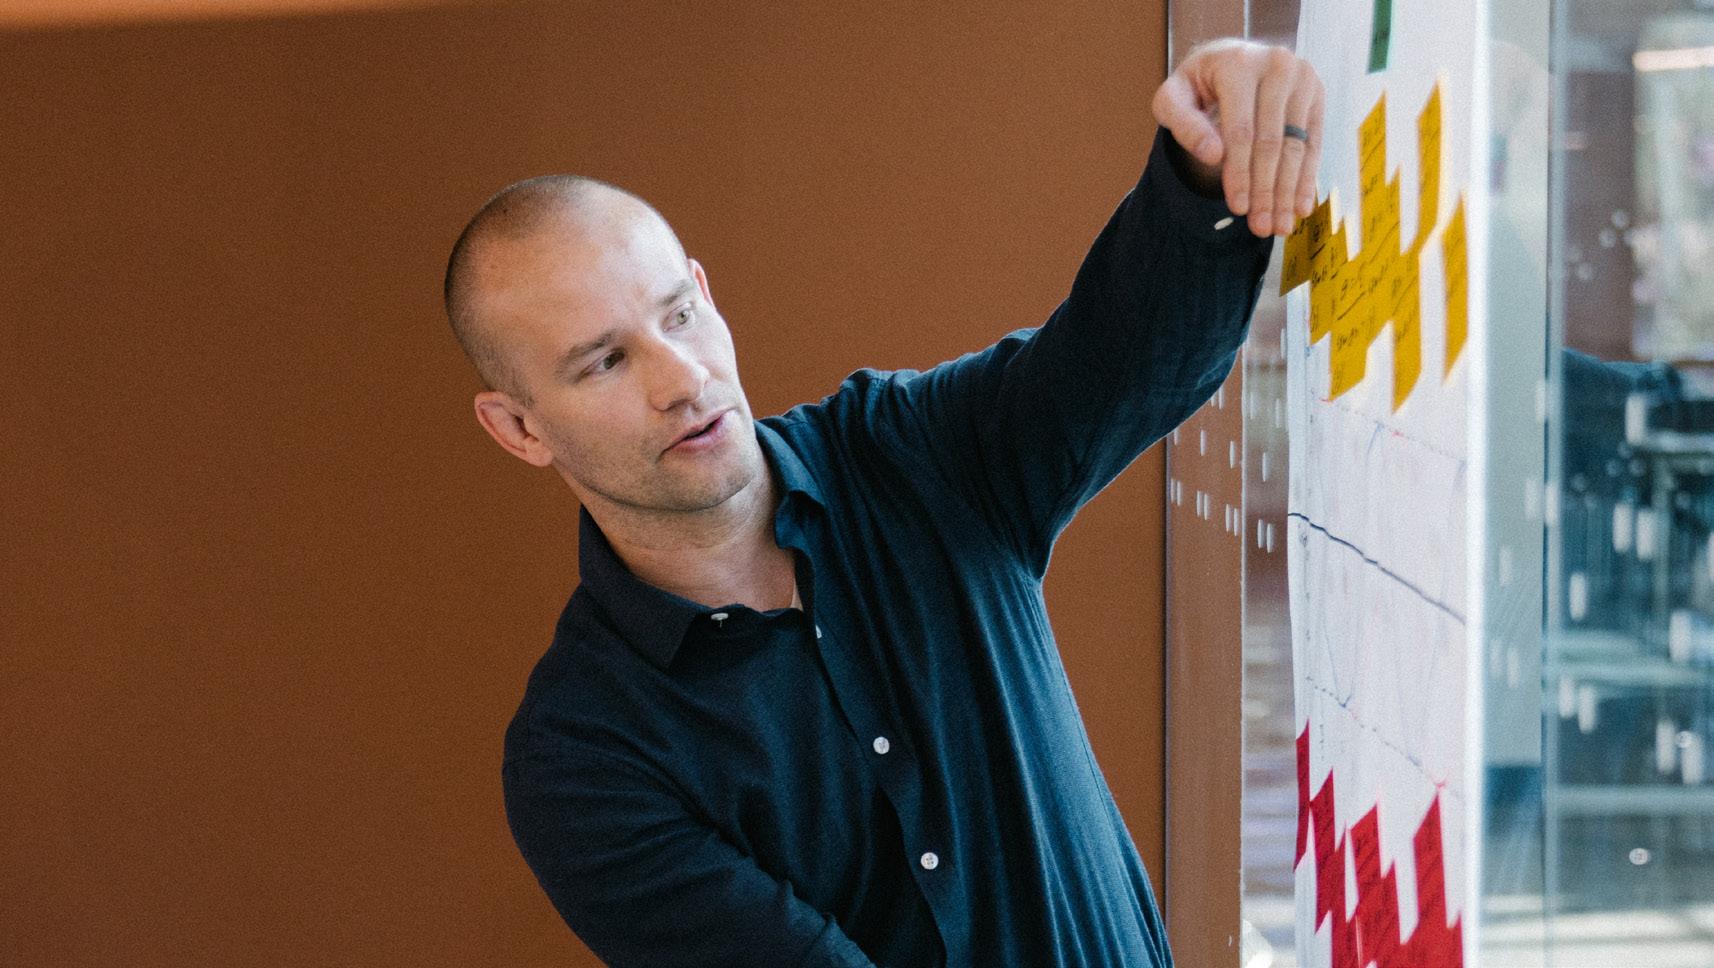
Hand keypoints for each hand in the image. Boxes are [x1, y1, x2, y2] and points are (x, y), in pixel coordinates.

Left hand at [1151, 39, 1324, 236]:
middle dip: (1267, 191)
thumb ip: (1183, 125)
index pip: (1241, 131)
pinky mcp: (1316, 93)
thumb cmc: (1196, 85)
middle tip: (1262, 228)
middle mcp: (1277, 65)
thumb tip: (1213, 155)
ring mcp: (1302, 78)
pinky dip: (1307, 177)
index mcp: (1238, 65)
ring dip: (1289, 191)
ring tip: (1281, 226)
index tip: (1237, 209)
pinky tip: (1301, 206)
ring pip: (1296, 146)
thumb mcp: (1173, 99)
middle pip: (1272, 142)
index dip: (1239, 173)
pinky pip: (1313, 142)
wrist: (1229, 59)